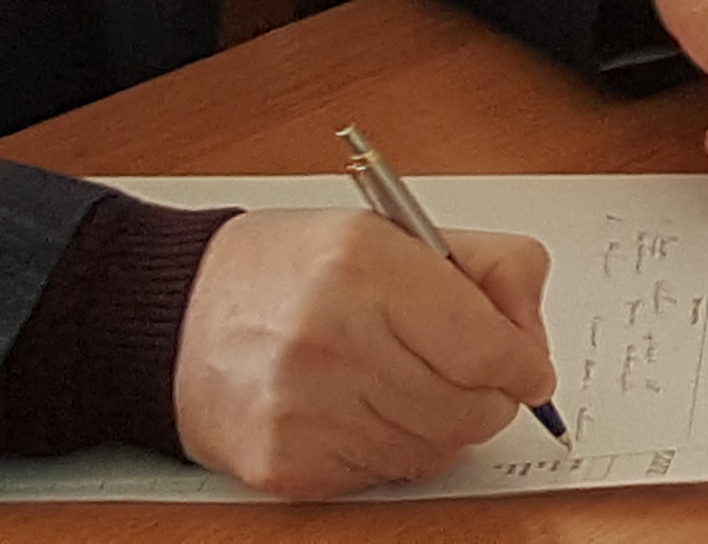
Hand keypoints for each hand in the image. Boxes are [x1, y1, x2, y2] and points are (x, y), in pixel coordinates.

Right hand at [171, 209, 558, 498]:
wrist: (175, 318)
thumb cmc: (289, 271)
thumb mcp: (394, 231)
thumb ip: (489, 268)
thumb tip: (531, 339)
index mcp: (365, 268)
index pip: (489, 349)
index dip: (524, 363)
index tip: (528, 367)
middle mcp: (331, 340)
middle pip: (470, 409)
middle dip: (486, 396)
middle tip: (469, 375)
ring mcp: (304, 411)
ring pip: (433, 451)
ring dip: (438, 425)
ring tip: (402, 383)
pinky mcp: (285, 465)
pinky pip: (383, 476)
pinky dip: (389, 449)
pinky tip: (359, 408)